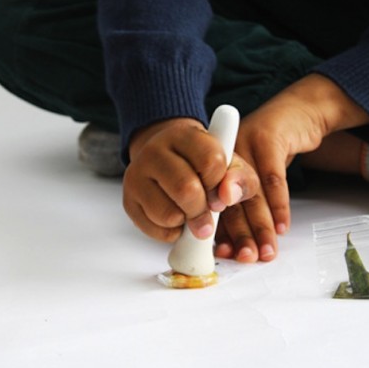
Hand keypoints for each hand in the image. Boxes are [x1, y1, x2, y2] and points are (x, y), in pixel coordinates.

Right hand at [123, 118, 258, 242]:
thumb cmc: (202, 165)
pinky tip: (175, 218)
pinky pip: (156, 229)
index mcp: (183, 135)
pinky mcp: (128, 201)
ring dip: (186, 222)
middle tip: (207, 213)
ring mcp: (136, 175)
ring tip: (188, 211)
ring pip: (169, 214)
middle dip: (203, 210)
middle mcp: (154, 151)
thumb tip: (227, 196)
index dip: (218, 183)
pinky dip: (172, 232)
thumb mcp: (230, 166)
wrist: (168, 161)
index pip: (210, 161)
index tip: (217, 189)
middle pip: (186, 190)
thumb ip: (240, 179)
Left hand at [216, 73, 368, 261]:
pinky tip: (282, 226)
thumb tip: (236, 244)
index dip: (221, 231)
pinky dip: (279, 204)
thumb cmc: (271, 151)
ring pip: (251, 193)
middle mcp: (224, 156)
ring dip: (260, 225)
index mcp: (214, 166)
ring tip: (267, 250)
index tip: (225, 253)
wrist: (296, 114)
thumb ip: (243, 205)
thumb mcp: (253, 177)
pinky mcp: (268, 138)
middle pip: (230, 201)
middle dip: (240, 234)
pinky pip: (273, 177)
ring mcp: (244, 146)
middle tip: (247, 257)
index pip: (214, 204)